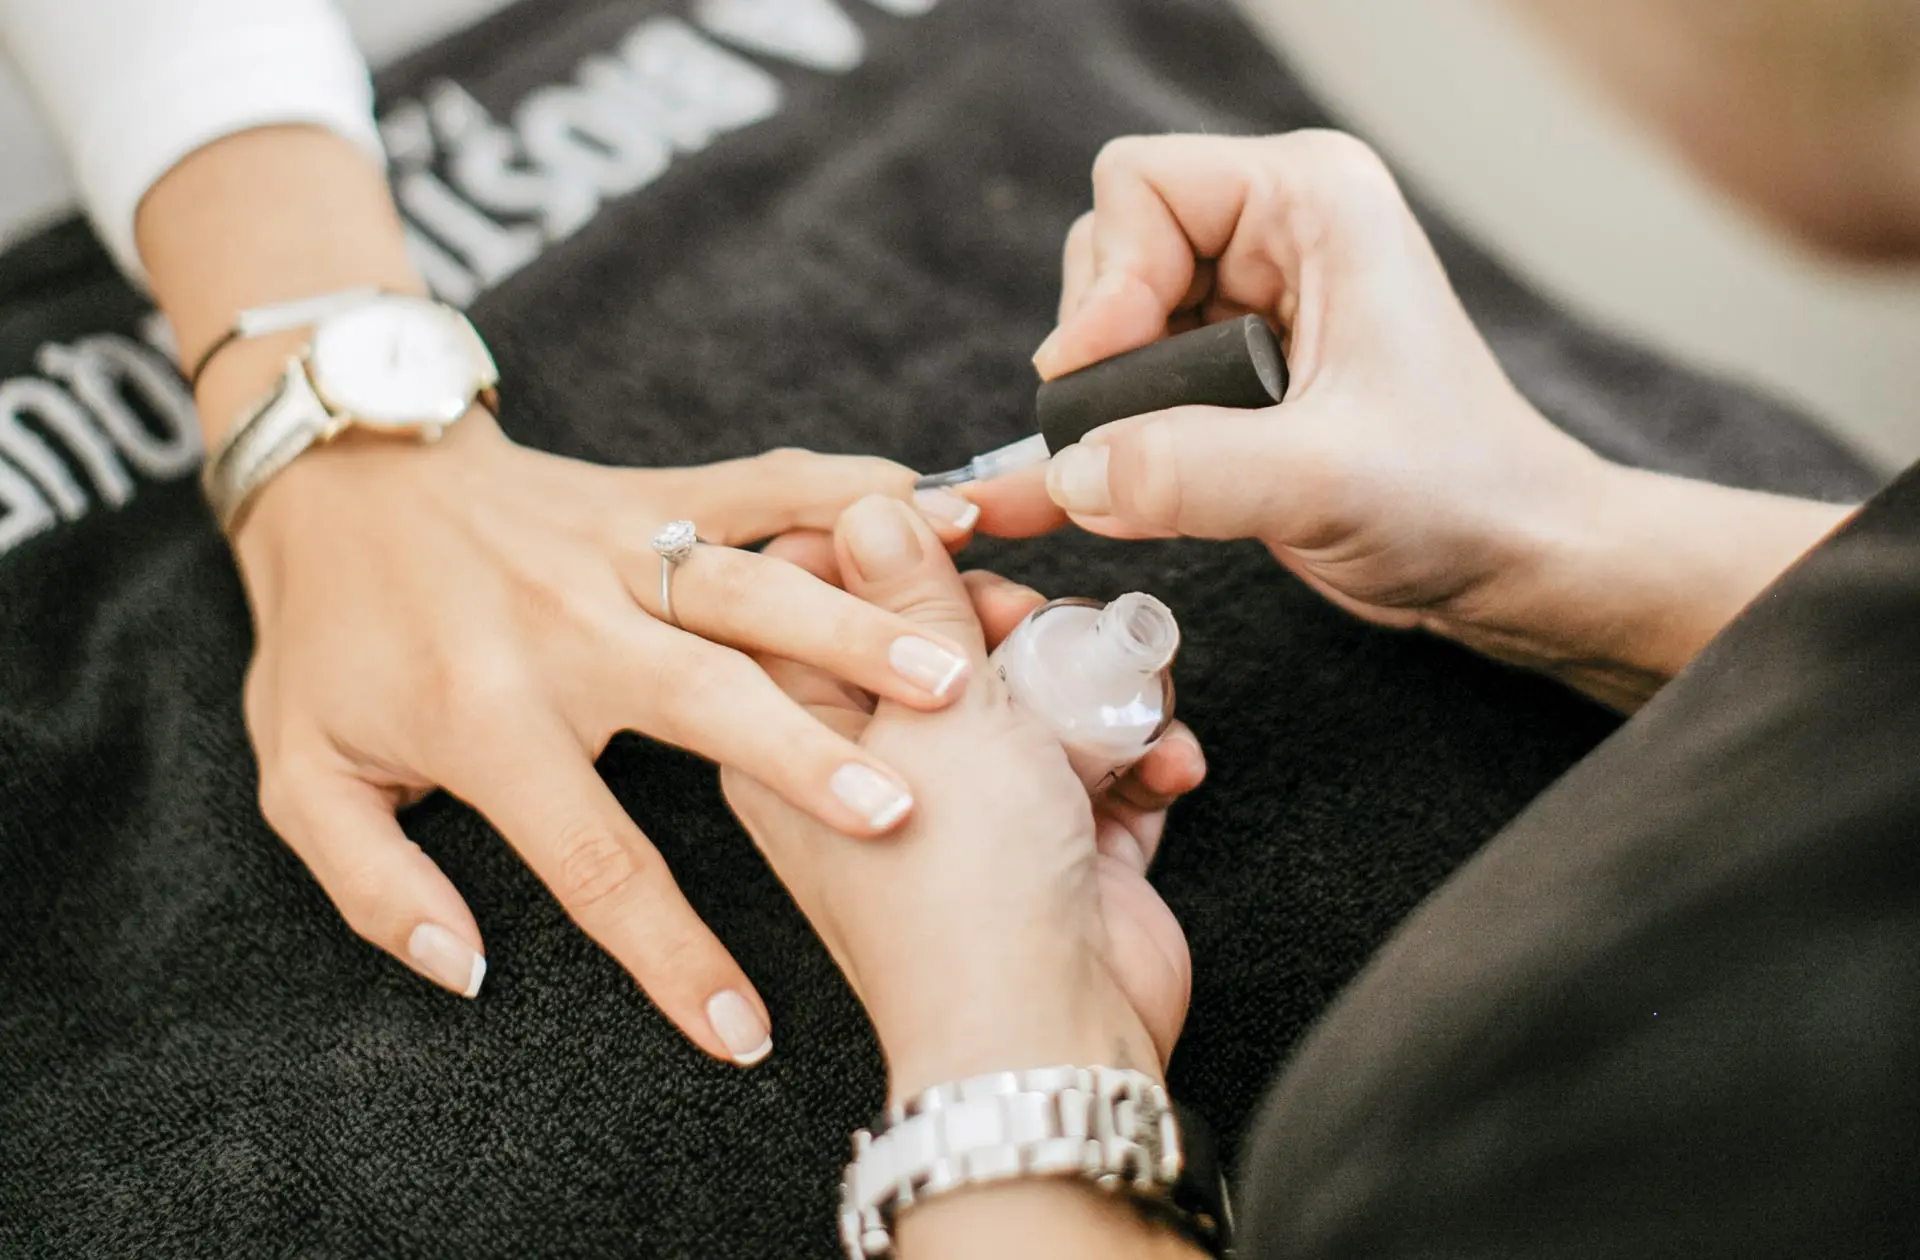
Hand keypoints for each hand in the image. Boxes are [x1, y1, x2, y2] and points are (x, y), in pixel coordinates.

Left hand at [232, 408, 987, 1063]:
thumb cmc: (330, 637)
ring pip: (752, 590)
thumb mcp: (303, 776)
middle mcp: (565, 632)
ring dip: (854, 633)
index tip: (746, 1035)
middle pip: (706, 704)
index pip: (594, 861)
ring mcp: (617, 552)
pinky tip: (937, 508)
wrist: (338, 470)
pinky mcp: (650, 494)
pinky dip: (848, 490)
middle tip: (902, 815)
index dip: (672, 958)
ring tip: (950, 678)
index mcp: (485, 719)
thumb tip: (466, 967)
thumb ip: (373, 884)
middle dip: (807, 762)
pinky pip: (759, 485)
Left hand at [721, 497, 1205, 1097]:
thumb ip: (909, 598)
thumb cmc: (957, 880)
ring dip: (1095, 686)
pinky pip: (1098, 765)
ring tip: (1124, 695)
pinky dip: (1138, 758)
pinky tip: (1164, 764)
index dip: (884, 546)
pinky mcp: (1051, 845)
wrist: (1042, 1035)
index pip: (816, 600)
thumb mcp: (931, 707)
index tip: (953, 519)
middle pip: (939, 639)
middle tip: (1034, 623)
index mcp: (798, 735)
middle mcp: (879, 767)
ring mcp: (970, 810)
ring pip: (1032, 695)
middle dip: (1009, 619)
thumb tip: (866, 505)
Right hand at [966, 132, 1851, 708]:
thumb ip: (1188, 470)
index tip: (1107, 380)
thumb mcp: (1322, 480)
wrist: (1510, 563)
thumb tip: (1071, 472)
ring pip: (1108, 328)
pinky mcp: (1233, 378)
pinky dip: (1096, 445)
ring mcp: (1249, 306)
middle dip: (1103, 353)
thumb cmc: (1462, 497)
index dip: (1106, 284)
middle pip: (1108, 253)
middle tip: (1133, 438)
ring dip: (1103, 408)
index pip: (1138, 187)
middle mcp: (1276, 235)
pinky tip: (1051, 500)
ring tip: (1139, 482)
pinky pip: (1128, 388)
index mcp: (1312, 202)